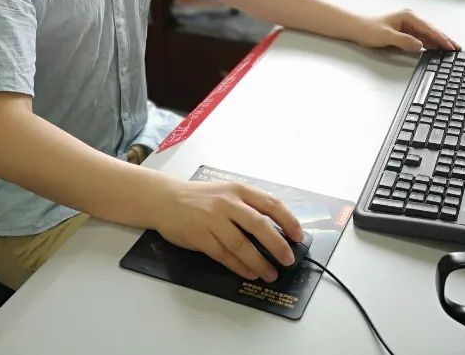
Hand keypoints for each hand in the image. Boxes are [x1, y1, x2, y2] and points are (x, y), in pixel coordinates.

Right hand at [153, 179, 303, 281]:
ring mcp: (213, 220)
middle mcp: (227, 203)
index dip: (288, 220)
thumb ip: (248, 206)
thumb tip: (276, 229)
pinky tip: (249, 273)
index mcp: (238, 190)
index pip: (270, 203)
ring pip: (242, 245)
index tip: (298, 236)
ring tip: (270, 274)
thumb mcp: (227, 192)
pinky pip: (224, 255)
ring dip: (259, 262)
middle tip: (288, 260)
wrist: (165, 199)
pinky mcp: (200, 236)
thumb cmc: (201, 198)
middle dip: (277, 245)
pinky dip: (239, 266)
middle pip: (259, 226)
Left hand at [353, 9, 458, 53]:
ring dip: (440, 43)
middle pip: (432, 31)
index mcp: (408, 17)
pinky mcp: (406, 32)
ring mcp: (409, 26)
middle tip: (458, 48)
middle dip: (445, 40)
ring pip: (429, 35)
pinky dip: (431, 44)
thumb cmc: (368, 29)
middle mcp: (411, 19)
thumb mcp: (386, 36)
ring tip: (452, 50)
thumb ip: (404, 41)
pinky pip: (422, 39)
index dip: (441, 39)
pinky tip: (437, 50)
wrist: (357, 28)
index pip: (429, 29)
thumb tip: (419, 45)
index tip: (450, 46)